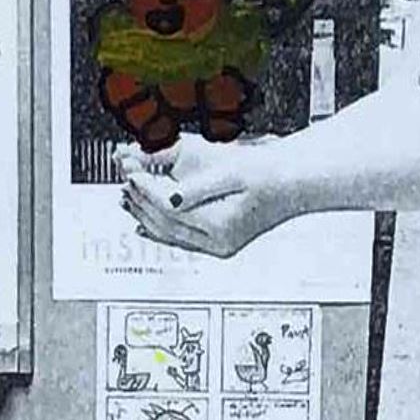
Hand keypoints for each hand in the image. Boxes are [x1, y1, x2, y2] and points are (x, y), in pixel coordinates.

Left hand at [118, 139, 292, 259]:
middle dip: (141, 202)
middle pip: (166, 223)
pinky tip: (143, 226)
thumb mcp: (233, 173)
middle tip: (125, 181)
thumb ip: (198, 189)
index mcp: (222, 225)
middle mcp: (219, 242)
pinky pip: (180, 240)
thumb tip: (168, 198)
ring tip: (126, 200)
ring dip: (145, 217)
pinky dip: (160, 231)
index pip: (170, 208)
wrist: (295, 184)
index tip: (132, 173)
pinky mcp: (219, 243)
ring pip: (170, 235)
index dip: (147, 189)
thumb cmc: (271, 174)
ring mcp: (219, 246)